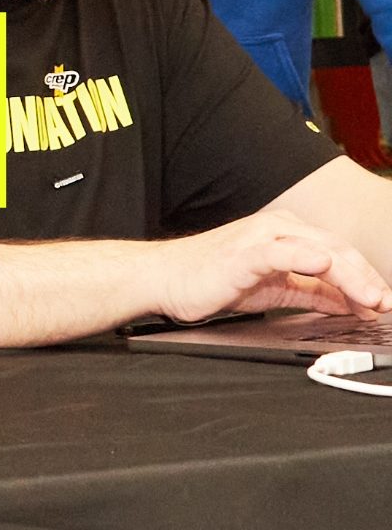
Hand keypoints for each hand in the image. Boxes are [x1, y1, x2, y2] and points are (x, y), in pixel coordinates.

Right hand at [151, 210, 391, 323]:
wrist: (164, 279)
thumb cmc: (208, 280)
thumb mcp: (272, 289)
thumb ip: (309, 291)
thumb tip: (346, 302)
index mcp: (285, 234)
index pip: (338, 254)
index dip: (366, 279)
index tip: (384, 302)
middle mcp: (277, 229)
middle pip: (336, 251)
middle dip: (367, 279)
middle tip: (386, 303)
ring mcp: (261, 238)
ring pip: (319, 250)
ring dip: (350, 274)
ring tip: (372, 297)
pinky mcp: (244, 252)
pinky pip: (282, 252)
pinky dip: (306, 257)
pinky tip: (325, 265)